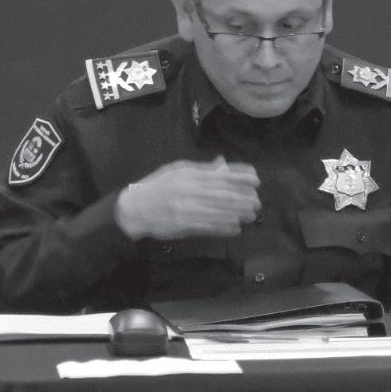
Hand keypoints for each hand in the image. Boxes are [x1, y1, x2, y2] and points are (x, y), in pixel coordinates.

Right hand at [115, 158, 261, 240]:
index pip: (220, 175)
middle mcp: (188, 191)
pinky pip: (208, 228)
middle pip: (222, 195)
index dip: (240, 177)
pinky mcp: (183, 226)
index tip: (256, 180)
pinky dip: (224, 228)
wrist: (133, 209)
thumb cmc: (157, 187)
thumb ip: (201, 169)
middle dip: (243, 198)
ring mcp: (186, 209)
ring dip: (238, 214)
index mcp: (188, 175)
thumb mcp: (177, 170)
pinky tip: (236, 228)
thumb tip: (223, 164)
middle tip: (257, 202)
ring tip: (251, 215)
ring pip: (218, 212)